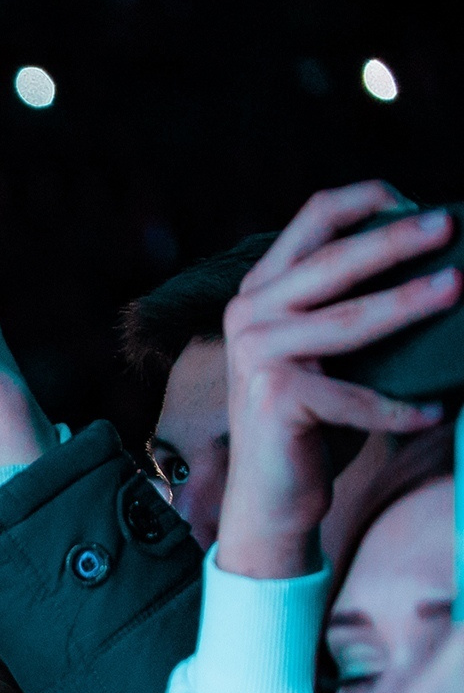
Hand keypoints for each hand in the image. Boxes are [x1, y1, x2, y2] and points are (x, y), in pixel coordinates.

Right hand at [216, 185, 453, 578]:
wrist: (271, 493)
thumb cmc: (314, 415)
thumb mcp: (324, 348)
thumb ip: (349, 304)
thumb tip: (440, 266)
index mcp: (261, 289)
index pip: (314, 218)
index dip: (369, 200)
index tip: (423, 204)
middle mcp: (249, 314)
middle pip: (334, 260)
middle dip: (397, 241)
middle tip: (450, 226)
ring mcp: (256, 355)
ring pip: (350, 320)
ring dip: (410, 304)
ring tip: (457, 289)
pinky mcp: (274, 399)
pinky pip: (358, 398)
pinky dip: (404, 409)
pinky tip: (439, 413)